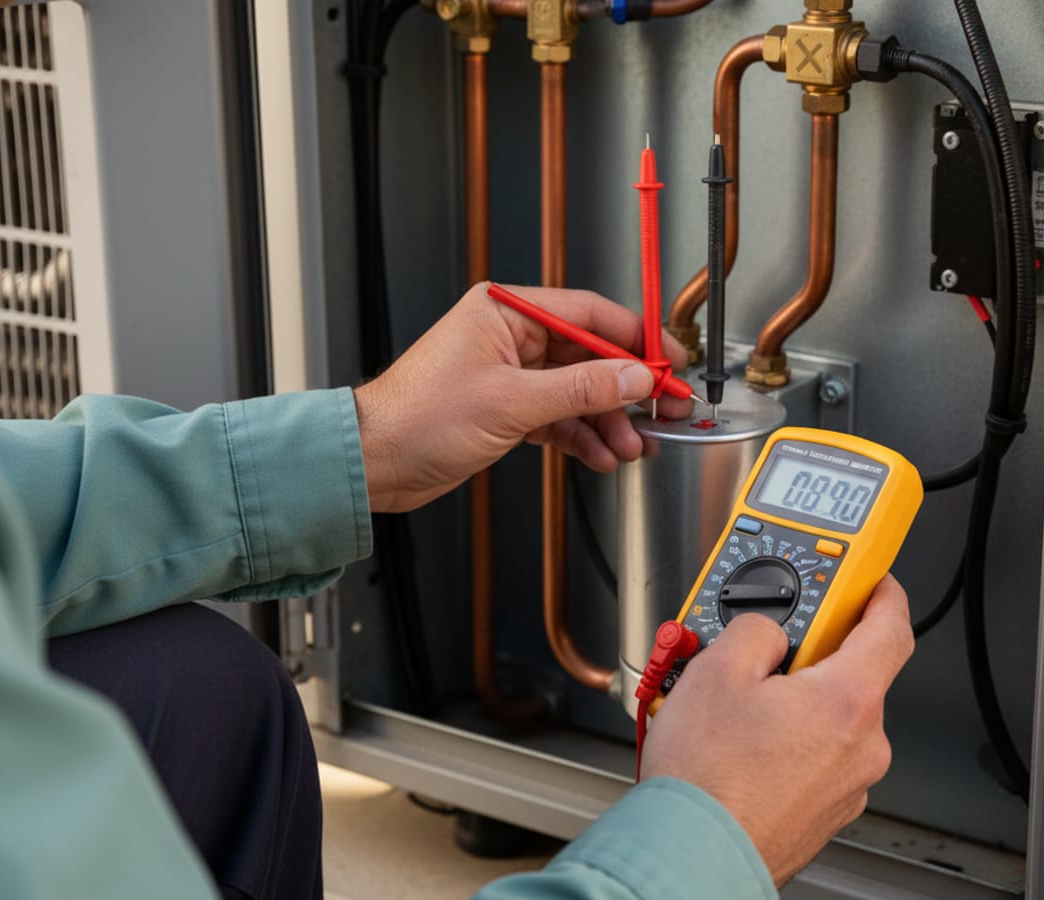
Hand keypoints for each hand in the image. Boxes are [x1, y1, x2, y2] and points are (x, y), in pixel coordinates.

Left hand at [353, 282, 691, 511]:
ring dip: (608, 420)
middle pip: (590, 354)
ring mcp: (511, 373)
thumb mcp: (512, 402)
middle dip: (627, 388)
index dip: (636, 338)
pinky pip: (560, 416)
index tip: (669, 361)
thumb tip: (634, 377)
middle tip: (665, 409)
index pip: (589, 313)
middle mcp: (511, 336)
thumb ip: (581, 390)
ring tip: (633, 445)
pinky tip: (602, 454)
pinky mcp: (508, 408)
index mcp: (507, 310)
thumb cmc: (416, 418)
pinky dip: (582, 436)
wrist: (375, 462)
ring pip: (578, 391)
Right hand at [641, 575, 913, 885]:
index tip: (872, 581)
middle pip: (852, 674)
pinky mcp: (823, 812)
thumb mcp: (717, 667)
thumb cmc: (707, 778)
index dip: (883, 594)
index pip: (892, 628)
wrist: (691, 855)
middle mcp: (862, 746)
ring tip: (732, 707)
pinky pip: (814, 756)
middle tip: (763, 648)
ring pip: (828, 718)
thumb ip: (756, 628)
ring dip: (792, 700)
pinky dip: (786, 740)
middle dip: (810, 654)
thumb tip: (766, 631)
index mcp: (848, 701)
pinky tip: (739, 745)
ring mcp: (846, 785)